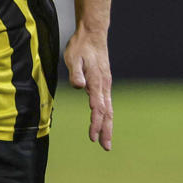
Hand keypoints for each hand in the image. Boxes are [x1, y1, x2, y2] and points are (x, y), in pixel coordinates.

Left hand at [64, 27, 113, 150]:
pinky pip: (107, 104)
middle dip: (106, 131)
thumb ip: (76, 72)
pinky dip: (106, 117)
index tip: (92, 137)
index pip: (97, 108)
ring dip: (107, 126)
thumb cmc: (80, 46)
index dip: (95, 124)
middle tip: (105, 147)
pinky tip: (104, 123)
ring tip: (106, 141)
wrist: (93, 34)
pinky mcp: (104, 83)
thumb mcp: (73, 57)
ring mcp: (106, 85)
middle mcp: (104, 86)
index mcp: (97, 82)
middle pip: (107, 113)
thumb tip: (80, 87)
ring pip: (108, 110)